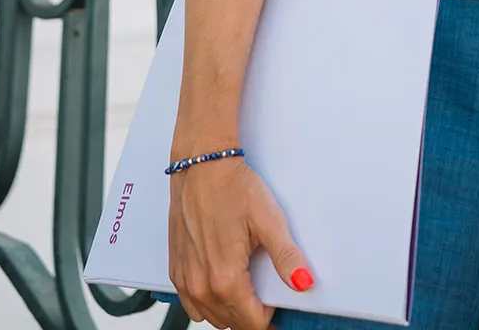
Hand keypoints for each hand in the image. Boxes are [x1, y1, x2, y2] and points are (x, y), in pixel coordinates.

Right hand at [168, 156, 313, 328]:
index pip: (251, 322)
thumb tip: (303, 282)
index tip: (279, 313)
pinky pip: (191, 303)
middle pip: (231, 322)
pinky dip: (207, 303)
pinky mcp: (175, 267)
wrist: (201, 165)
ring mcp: (185, 278)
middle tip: (267, 302)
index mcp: (225, 278)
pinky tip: (220, 286)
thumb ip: (286, 256)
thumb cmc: (232, 187)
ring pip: (210, 316)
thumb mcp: (268, 219)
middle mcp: (201, 284)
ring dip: (229, 312)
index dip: (269, 320)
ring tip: (247, 294)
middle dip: (251, 317)